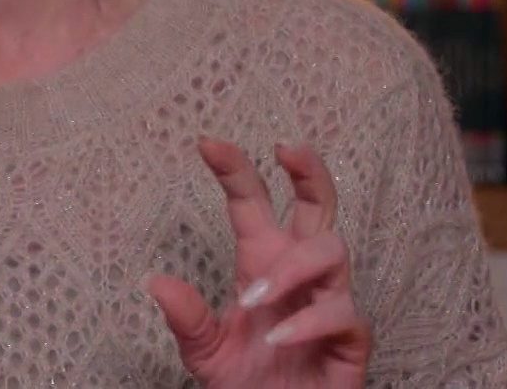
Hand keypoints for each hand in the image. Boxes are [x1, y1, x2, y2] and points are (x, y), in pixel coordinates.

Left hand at [145, 137, 369, 388]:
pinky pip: (343, 312)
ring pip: (332, 249)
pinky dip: (308, 322)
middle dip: (309, 169)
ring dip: (292, 268)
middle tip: (286, 148)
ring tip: (256, 299)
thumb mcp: (205, 352)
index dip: (235, 170)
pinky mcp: (350, 338)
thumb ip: (186, 319)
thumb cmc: (249, 384)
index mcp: (261, 261)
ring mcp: (328, 300)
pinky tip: (278, 339)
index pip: (253, 203)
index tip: (207, 143)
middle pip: (318, 203)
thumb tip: (156, 282)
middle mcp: (298, 273)